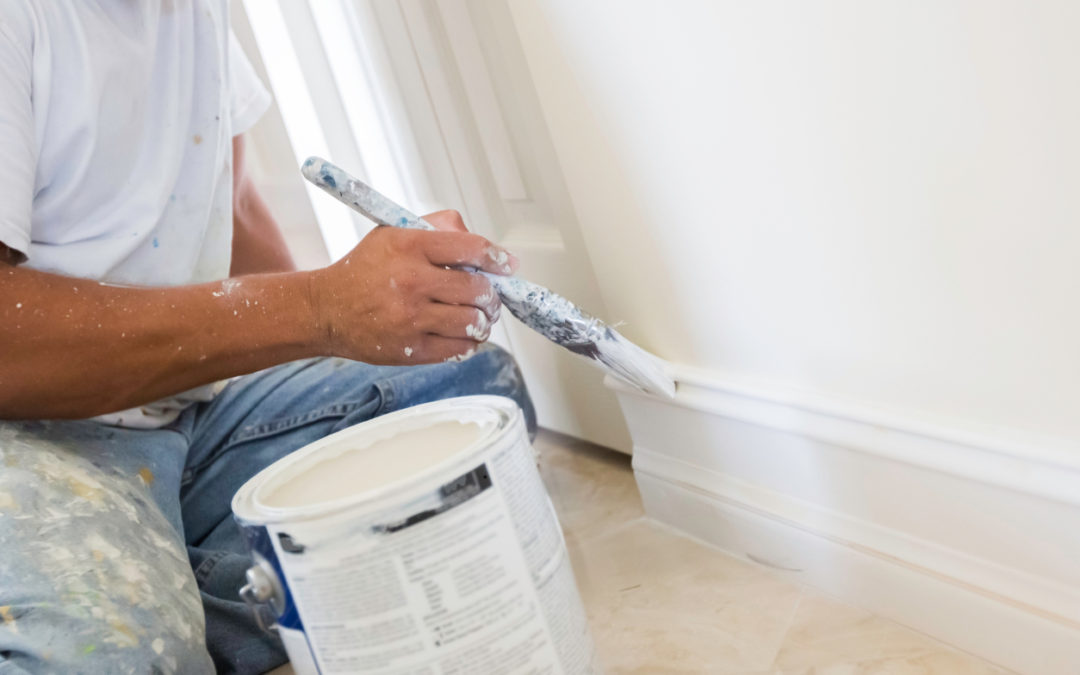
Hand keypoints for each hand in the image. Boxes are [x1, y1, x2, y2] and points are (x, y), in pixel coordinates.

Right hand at [308, 210, 516, 363]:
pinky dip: (469, 342)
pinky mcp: (411, 349)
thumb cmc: (365, 270)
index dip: (497, 258)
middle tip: (489, 297)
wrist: (325, 310)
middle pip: (478, 289)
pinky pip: (460, 349)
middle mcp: (412, 281)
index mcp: (409, 245)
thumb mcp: (393, 233)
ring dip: (483, 320)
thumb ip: (438, 227)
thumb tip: (481, 246)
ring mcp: (411, 318)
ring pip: (474, 322)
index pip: (471, 248)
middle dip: (491, 295)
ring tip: (476, 316)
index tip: (507, 264)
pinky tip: (461, 333)